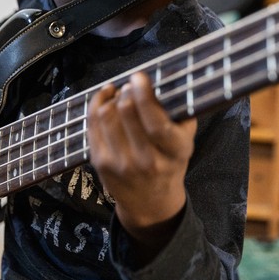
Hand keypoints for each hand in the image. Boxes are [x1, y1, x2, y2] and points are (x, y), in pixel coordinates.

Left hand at [88, 72, 195, 259]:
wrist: (150, 202)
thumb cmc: (170, 163)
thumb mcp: (185, 142)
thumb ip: (181, 114)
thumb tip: (169, 80)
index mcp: (174, 152)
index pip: (155, 122)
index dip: (144, 95)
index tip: (139, 77)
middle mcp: (147, 160)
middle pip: (127, 112)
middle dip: (127, 91)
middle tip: (132, 85)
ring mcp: (120, 163)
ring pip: (107, 115)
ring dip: (112, 97)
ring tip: (120, 93)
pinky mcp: (100, 163)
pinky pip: (93, 124)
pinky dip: (98, 104)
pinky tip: (106, 98)